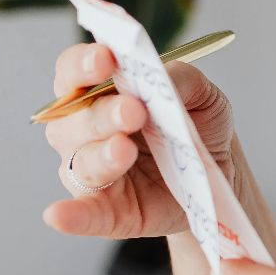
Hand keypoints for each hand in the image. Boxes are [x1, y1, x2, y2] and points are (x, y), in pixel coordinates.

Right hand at [40, 41, 236, 238]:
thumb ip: (182, 79)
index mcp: (99, 92)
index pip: (73, 71)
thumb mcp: (203, 95)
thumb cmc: (198, 124)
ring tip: (125, 149)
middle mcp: (84, 130)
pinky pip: (83, 214)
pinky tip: (58, 215)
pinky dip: (71, 215)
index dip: (83, 64)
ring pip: (80, 162)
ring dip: (100, 155)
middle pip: (72, 118)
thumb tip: (161, 75)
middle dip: (101, 113)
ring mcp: (92, 171)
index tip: (105, 59)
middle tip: (133, 110)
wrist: (218, 172)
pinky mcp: (108, 211)